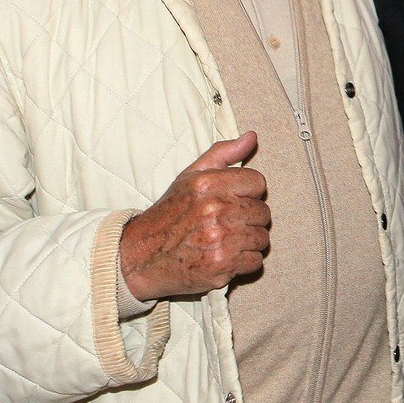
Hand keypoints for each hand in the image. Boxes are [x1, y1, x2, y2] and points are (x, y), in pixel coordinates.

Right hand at [119, 133, 269, 300]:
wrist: (140, 257)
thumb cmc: (169, 214)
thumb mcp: (190, 176)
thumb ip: (223, 154)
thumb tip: (252, 137)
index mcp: (208, 184)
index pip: (258, 182)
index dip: (249, 192)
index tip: (233, 200)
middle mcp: (216, 210)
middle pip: (263, 212)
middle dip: (248, 219)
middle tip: (226, 224)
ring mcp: (220, 239)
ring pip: (261, 238)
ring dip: (248, 242)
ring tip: (225, 240)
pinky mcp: (222, 265)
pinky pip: (255, 261)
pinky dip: (243, 262)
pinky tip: (224, 256)